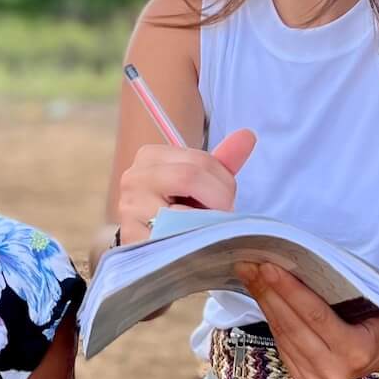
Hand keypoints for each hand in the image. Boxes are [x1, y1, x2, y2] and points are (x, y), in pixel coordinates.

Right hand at [115, 128, 255, 245]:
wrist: (149, 243)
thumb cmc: (177, 209)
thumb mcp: (199, 182)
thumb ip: (223, 161)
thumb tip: (248, 135)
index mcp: (150, 156)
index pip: (200, 161)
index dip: (224, 182)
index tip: (224, 200)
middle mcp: (134, 177)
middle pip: (190, 177)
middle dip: (218, 200)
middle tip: (221, 217)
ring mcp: (130, 209)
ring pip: (183, 209)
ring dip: (207, 223)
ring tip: (207, 229)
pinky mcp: (134, 239)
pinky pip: (175, 237)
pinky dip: (194, 241)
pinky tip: (194, 243)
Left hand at [236, 261, 378, 378]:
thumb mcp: (373, 303)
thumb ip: (339, 293)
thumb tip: (296, 265)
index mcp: (356, 351)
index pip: (315, 315)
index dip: (288, 290)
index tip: (267, 266)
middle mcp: (335, 371)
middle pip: (292, 326)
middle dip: (267, 292)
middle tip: (248, 265)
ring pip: (282, 335)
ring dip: (264, 303)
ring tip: (249, 276)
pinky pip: (282, 344)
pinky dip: (271, 318)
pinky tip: (262, 297)